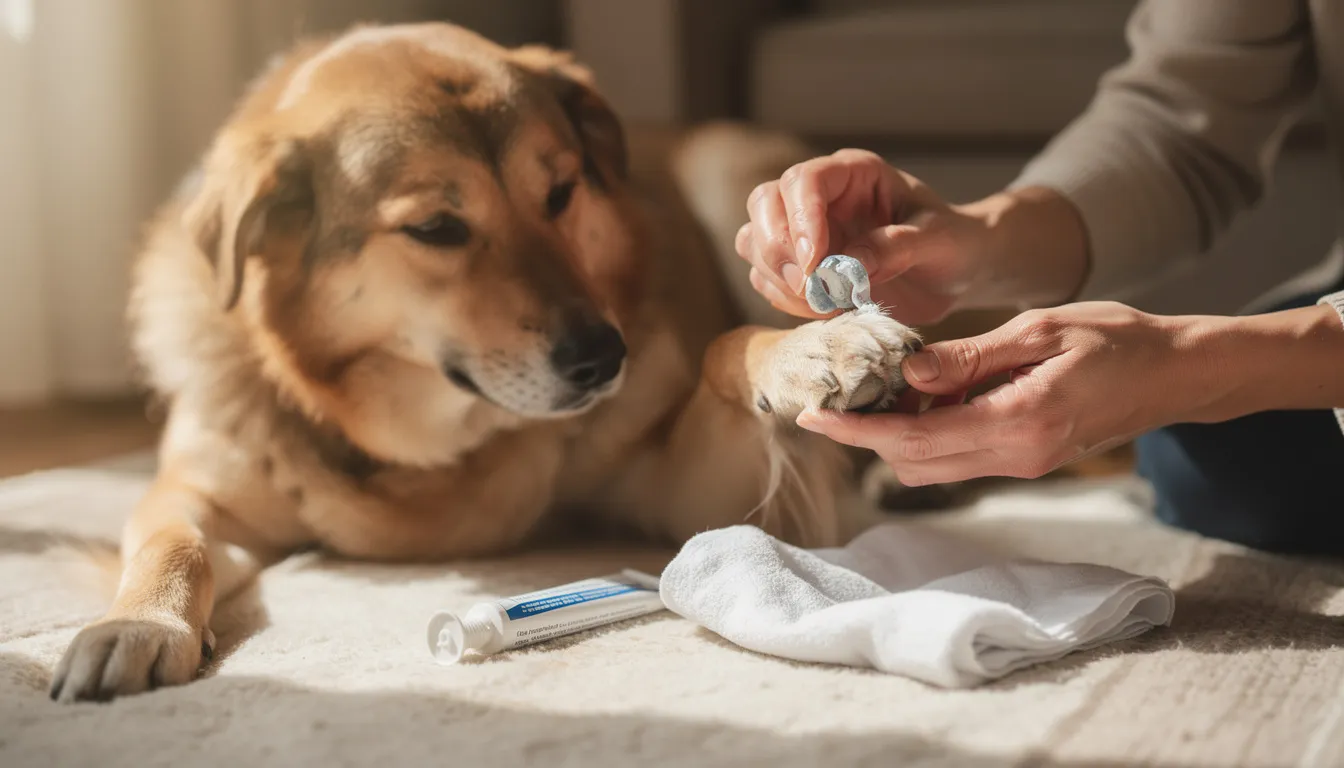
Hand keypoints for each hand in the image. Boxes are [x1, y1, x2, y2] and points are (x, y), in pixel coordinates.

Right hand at [735, 149, 986, 324]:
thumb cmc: (952, 245)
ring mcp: (802, 230)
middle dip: (778, 250)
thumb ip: (896, 246)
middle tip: (812, 288)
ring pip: (754, 242)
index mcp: (853, 173)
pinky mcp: (797, 266)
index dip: (800, 220)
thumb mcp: (938, 241)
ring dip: (780, 279)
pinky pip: (766, 279)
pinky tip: (826, 310)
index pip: (803, 180)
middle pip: (763, 204)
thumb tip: (848, 267)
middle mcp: (818, 196)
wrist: (953, 274)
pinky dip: (785, 300)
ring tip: (827, 302)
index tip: (816, 265)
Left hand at [795, 302, 1205, 484]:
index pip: (915, 438)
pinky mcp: (1025, 459)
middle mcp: (1016, 456)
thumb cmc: (1118, 340)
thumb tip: (909, 374)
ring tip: (878, 388)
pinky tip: (925, 394)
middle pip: (912, 462)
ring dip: (897, 436)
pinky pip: (959, 456)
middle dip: (867, 434)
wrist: (1176, 374)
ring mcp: (1021, 464)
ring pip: (932, 467)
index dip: (858, 430)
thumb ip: (971, 358)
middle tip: (836, 395)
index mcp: (1018, 422)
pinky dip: (929, 433)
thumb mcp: (1040, 330)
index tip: (815, 415)